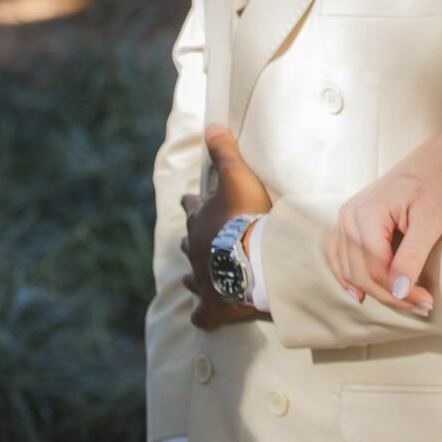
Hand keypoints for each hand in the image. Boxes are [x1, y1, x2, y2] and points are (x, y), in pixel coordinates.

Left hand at [181, 124, 272, 330]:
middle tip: (201, 238)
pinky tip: (206, 316)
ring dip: (195, 275)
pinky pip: (202, 314)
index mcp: (199, 220)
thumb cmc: (245, 217)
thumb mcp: (236, 176)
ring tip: (199, 276)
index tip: (192, 198)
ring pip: (191, 278)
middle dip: (193, 239)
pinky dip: (204, 313)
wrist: (254, 260)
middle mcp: (193, 250)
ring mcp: (200, 280)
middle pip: (187, 242)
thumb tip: (211, 125)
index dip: (192, 201)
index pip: (191, 205)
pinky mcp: (211, 306)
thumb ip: (225, 152)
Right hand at [325, 131, 441, 314]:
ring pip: (348, 268)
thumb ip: (412, 257)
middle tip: (422, 307)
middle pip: (361, 273)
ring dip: (373, 291)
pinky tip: (361, 293)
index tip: (427, 303)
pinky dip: (348, 276)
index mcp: (367, 213)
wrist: (435, 161)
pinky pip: (339, 255)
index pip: (375, 269)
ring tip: (403, 303)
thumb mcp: (430, 222)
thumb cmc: (435, 186)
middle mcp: (349, 215)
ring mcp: (345, 217)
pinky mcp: (349, 220)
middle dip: (390, 295)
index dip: (400, 293)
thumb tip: (398, 292)